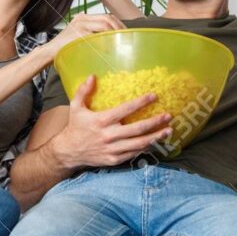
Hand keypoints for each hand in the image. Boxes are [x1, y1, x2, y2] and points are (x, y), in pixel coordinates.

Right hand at [43, 12, 125, 58]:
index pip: (106, 16)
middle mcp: (82, 18)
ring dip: (115, 33)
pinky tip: (109, 48)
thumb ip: (93, 34)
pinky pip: (96, 36)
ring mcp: (79, 25)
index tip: (126, 32)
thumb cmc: (66, 47)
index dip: (119, 23)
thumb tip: (112, 40)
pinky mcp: (78, 34)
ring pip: (104, 24)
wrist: (49, 52)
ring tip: (121, 42)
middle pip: (107, 18)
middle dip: (120, 27)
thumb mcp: (80, 36)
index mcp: (84, 17)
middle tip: (127, 37)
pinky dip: (105, 42)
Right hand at [52, 75, 172, 167]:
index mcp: (101, 120)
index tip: (154, 96)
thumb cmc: (75, 127)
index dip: (141, 102)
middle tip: (168, 116)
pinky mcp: (114, 159)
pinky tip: (155, 142)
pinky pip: (133, 153)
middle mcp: (109, 135)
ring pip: (138, 143)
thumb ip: (83, 91)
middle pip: (137, 128)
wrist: (68, 152)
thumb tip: (92, 76)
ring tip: (168, 130)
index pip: (125, 110)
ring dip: (155, 137)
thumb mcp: (75, 107)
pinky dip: (145, 148)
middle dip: (155, 122)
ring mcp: (112, 149)